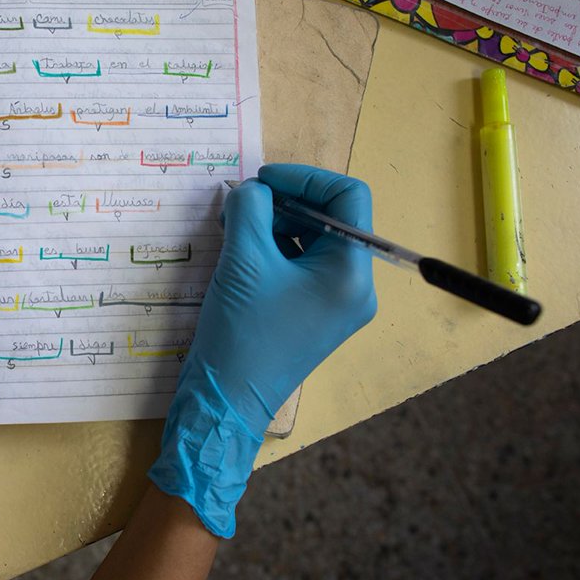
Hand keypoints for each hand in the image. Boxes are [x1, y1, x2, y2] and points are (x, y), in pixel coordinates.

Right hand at [149, 164, 376, 536]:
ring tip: (235, 225)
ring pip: (313, 241)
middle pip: (332, 219)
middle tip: (242, 201)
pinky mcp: (312, 315)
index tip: (262, 179)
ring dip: (276, 224)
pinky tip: (240, 249)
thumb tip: (252, 189)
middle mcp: (354, 288)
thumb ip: (250, 209)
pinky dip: (273, 249)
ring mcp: (335, 304)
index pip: (348, 198)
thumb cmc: (242, 332)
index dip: (306, 178)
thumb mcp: (243, 260)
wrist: (225, 401)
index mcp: (351, 273)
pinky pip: (300, 267)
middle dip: (286, 202)